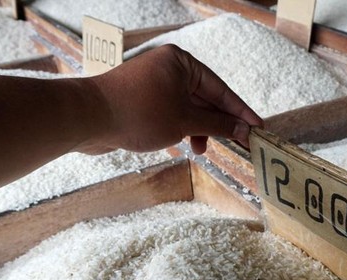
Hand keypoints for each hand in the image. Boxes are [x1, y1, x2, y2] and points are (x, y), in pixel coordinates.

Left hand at [82, 44, 262, 154]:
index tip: (257, 129)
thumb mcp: (186, 121)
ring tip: (201, 150)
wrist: (88, 118)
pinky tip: (182, 144)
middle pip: (205, 99)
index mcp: (182, 62)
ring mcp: (154, 85)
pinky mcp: (141, 101)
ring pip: (188, 109)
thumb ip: (218, 124)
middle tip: (240, 144)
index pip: (221, 89)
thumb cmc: (138, 113)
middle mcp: (168, 69)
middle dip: (219, 124)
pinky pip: (171, 114)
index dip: (241, 112)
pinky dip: (181, 129)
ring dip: (199, 130)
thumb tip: (244, 129)